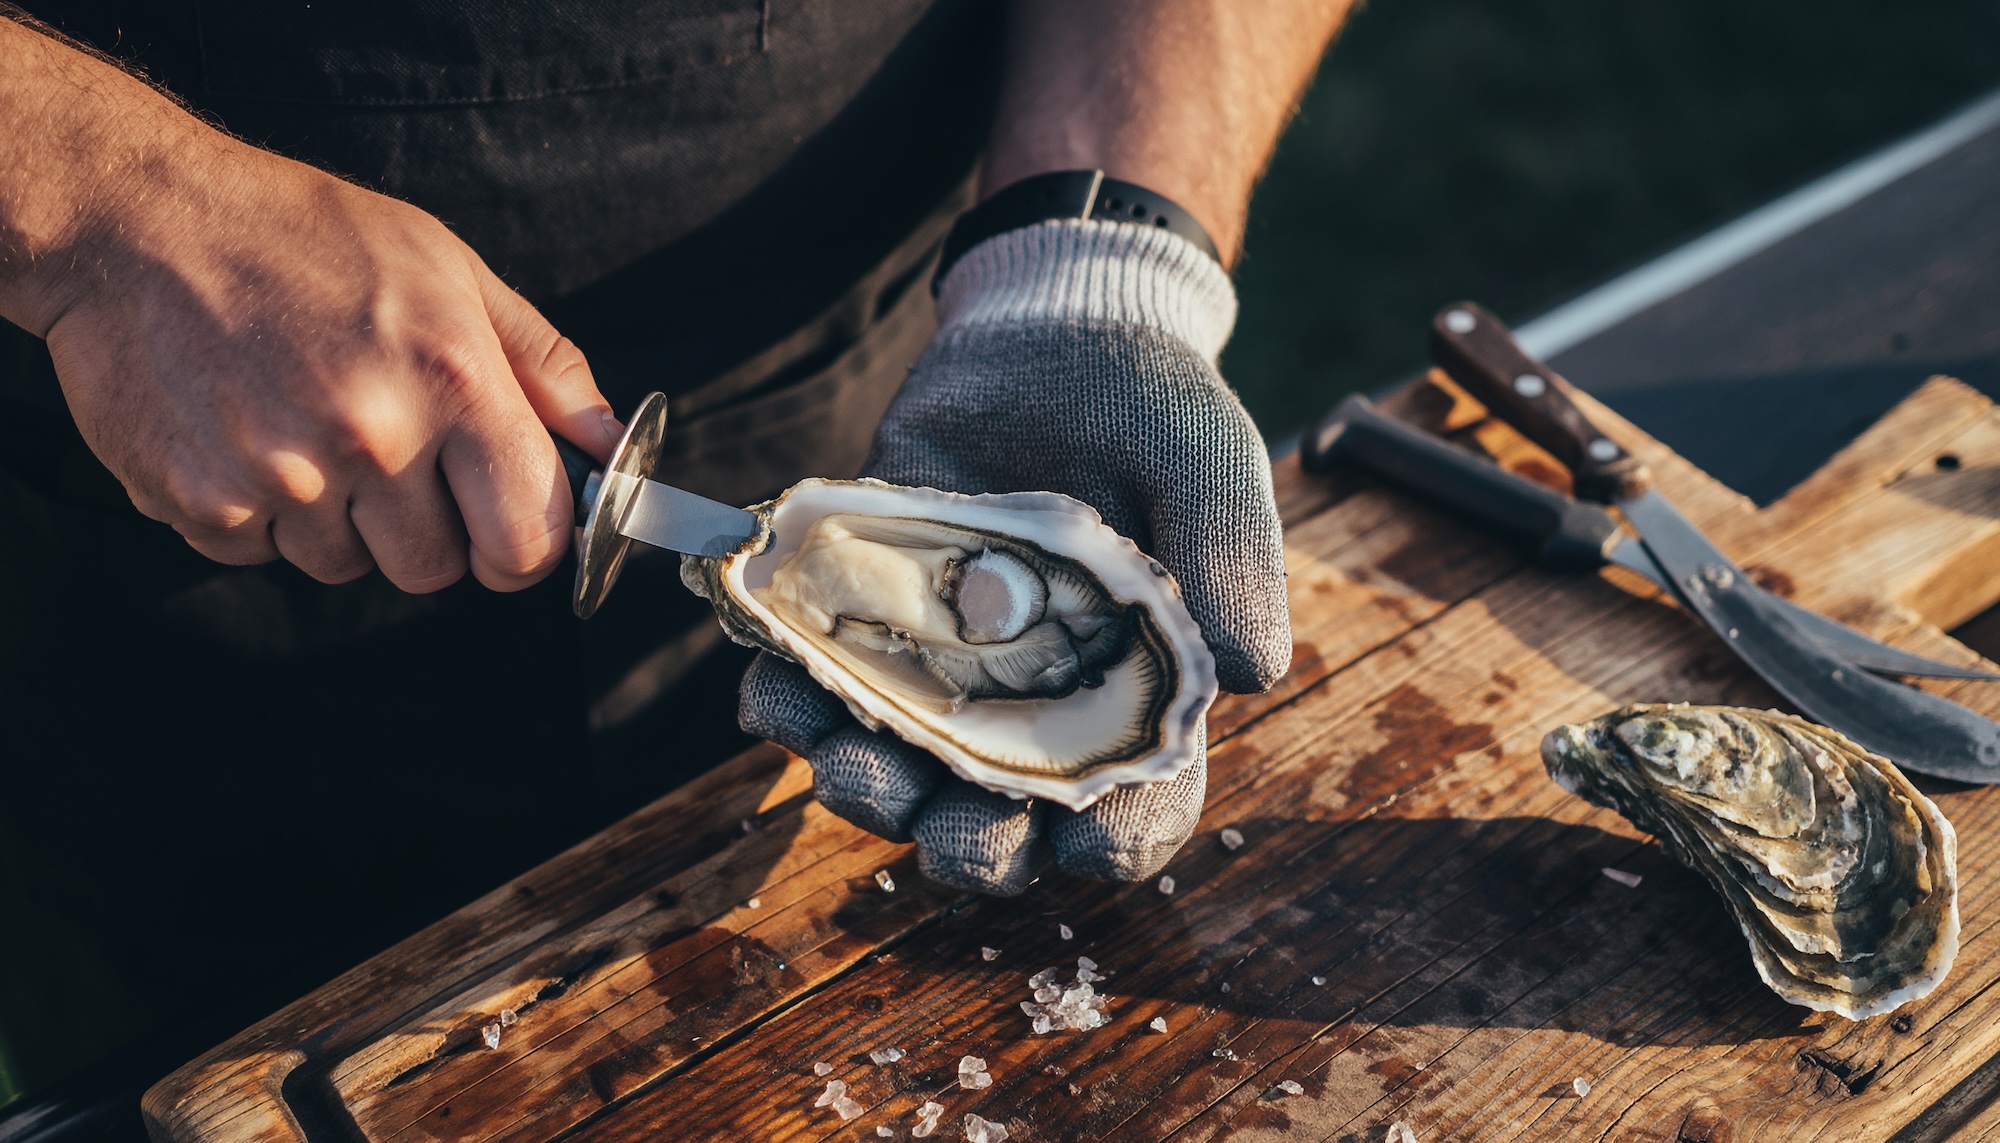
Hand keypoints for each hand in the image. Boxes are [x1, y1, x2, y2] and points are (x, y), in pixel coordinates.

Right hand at [0, 24, 617, 591]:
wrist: (135, 219)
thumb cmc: (306, 237)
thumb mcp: (450, 270)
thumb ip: (543, 367)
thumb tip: (611, 447)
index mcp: (453, 380)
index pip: (528, 538)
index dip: (524, 547)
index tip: (504, 529)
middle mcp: (374, 437)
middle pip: (436, 570)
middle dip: (425, 532)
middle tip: (388, 457)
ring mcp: (283, 478)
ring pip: (345, 567)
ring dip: (337, 521)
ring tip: (304, 424)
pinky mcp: (201, 502)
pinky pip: (259, 555)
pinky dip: (257, 513)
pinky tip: (244, 432)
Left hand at [740, 219, 1289, 893]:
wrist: (1051, 330)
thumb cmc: (1152, 409)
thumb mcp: (1209, 468)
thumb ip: (1234, 567)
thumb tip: (1247, 672)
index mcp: (1136, 699)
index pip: (1137, 809)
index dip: (1112, 842)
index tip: (1076, 839)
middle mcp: (1035, 708)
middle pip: (1003, 825)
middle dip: (970, 847)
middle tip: (943, 832)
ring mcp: (945, 672)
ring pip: (900, 776)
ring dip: (867, 793)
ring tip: (843, 765)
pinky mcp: (869, 623)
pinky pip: (820, 692)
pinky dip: (790, 706)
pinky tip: (773, 690)